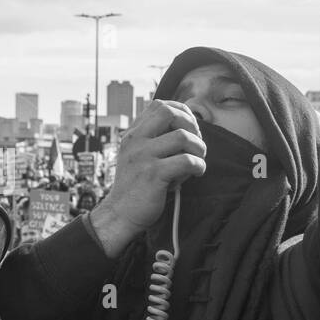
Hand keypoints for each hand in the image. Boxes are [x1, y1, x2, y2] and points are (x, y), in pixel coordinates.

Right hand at [88, 99, 205, 257]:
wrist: (120, 214)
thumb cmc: (136, 187)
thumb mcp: (138, 155)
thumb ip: (153, 139)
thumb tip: (186, 124)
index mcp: (133, 134)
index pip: (159, 105)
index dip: (181, 111)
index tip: (189, 128)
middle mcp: (135, 141)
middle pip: (170, 113)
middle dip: (191, 125)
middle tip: (195, 144)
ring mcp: (143, 156)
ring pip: (182, 136)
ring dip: (199, 148)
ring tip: (197, 160)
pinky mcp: (153, 175)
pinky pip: (186, 161)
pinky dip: (198, 166)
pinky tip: (196, 173)